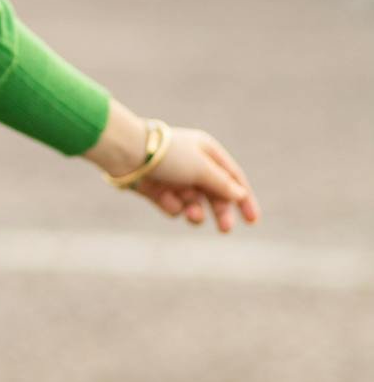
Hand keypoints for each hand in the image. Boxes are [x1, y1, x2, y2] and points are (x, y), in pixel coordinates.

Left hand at [126, 126, 259, 233]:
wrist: (127, 154)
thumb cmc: (169, 156)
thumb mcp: (202, 168)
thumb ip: (222, 183)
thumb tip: (239, 194)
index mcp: (207, 152)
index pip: (232, 178)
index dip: (244, 199)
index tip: (253, 221)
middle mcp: (192, 165)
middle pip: (214, 194)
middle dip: (220, 212)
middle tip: (225, 229)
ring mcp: (174, 178)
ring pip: (193, 203)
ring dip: (196, 211)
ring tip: (192, 214)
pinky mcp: (157, 190)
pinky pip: (172, 205)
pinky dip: (172, 206)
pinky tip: (164, 197)